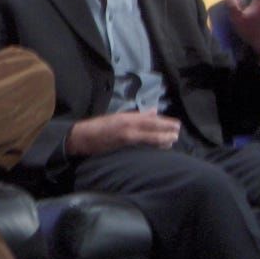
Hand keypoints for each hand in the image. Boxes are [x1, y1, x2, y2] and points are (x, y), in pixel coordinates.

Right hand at [65, 111, 179, 155]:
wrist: (81, 137)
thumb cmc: (98, 127)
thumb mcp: (117, 117)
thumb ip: (136, 116)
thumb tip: (153, 112)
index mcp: (126, 117)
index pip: (149, 118)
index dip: (164, 121)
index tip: (175, 124)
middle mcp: (128, 124)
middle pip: (152, 126)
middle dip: (166, 129)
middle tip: (177, 131)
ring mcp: (126, 134)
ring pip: (149, 136)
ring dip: (163, 138)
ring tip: (173, 139)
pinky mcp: (123, 144)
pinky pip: (142, 143)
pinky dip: (153, 144)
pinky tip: (162, 146)